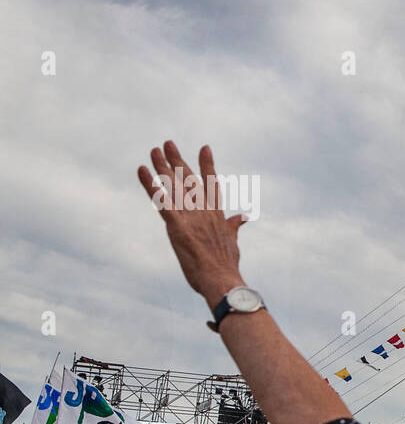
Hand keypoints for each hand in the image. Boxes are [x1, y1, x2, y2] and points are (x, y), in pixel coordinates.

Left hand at [136, 141, 246, 309]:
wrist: (222, 280)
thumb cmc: (227, 266)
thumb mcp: (232, 243)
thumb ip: (233, 227)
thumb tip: (243, 217)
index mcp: (217, 214)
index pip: (211, 184)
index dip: (207, 165)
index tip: (204, 148)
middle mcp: (204, 211)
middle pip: (188, 179)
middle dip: (177, 160)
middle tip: (168, 143)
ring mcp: (191, 217)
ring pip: (174, 186)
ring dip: (162, 167)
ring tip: (154, 150)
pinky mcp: (177, 226)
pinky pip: (161, 200)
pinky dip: (150, 184)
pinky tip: (142, 170)